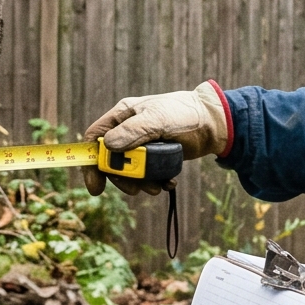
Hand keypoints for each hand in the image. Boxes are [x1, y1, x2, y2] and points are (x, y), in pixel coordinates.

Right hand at [81, 84, 229, 193]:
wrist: (214, 124)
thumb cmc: (184, 114)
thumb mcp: (157, 120)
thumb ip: (132, 132)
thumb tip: (108, 147)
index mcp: (122, 116)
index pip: (95, 138)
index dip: (91, 162)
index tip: (96, 186)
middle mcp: (128, 130)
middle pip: (110, 160)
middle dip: (121, 178)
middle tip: (135, 190)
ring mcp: (142, 145)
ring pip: (129, 171)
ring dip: (140, 183)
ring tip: (157, 187)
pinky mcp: (155, 156)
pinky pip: (146, 174)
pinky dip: (155, 182)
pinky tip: (168, 183)